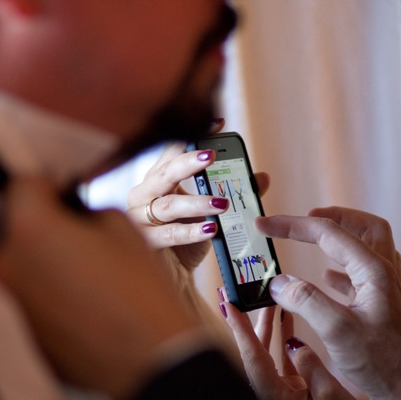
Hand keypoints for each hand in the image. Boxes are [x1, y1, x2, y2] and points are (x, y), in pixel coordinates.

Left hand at [0, 178, 199, 399]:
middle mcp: (8, 265)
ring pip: (26, 268)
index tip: (70, 197)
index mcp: (29, 229)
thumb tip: (74, 215)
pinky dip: (54, 297)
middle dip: (45, 227)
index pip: (22, 185)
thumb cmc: (140, 288)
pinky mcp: (27, 335)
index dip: (50, 186)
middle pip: (17, 230)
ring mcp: (13, 304)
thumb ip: (86, 210)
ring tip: (90, 275)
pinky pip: (36, 302)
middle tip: (84, 237)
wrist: (150, 359)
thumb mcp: (122, 226)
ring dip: (48, 263)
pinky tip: (89, 305)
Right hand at [126, 142, 269, 271]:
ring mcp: (139, 219)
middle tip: (212, 155)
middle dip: (188, 163)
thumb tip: (262, 177)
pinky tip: (211, 229)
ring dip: (196, 202)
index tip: (217, 124)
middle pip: (164, 173)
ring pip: (167, 206)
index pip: (173, 150)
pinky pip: (168, 235)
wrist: (173, 275)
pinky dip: (191, 231)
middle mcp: (143, 195)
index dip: (193, 135)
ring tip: (222, 204)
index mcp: (157, 180)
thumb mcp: (212, 214)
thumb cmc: (187, 239)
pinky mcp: (144, 243)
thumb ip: (234, 194)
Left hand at [222, 301, 393, 399]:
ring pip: (268, 358)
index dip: (239, 330)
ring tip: (271, 303)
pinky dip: (284, 346)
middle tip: (245, 296)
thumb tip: (294, 345)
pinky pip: (282, 366)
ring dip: (270, 332)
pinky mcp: (291, 398)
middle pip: (255, 355)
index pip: (252, 358)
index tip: (228, 306)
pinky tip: (287, 325)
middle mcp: (271, 399)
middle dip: (251, 323)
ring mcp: (280, 398)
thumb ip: (310, 364)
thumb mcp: (331, 394)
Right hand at [257, 207, 400, 399]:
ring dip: (342, 239)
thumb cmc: (381, 364)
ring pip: (367, 249)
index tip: (264, 225)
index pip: (329, 233)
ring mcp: (384, 293)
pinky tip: (326, 279)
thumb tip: (278, 282)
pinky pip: (362, 278)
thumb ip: (305, 300)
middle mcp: (383, 276)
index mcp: (373, 271)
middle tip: (307, 218)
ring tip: (316, 239)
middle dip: (334, 217)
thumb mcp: (337, 331)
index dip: (293, 226)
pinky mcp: (380, 311)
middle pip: (364, 227)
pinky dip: (342, 271)